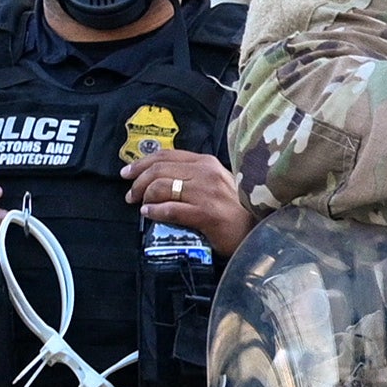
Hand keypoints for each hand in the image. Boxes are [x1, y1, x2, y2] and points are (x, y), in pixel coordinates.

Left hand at [122, 146, 250, 255]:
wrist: (257, 231)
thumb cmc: (236, 209)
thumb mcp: (217, 183)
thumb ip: (193, 177)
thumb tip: (162, 179)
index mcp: (206, 162)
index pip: (166, 156)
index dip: (142, 163)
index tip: (128, 173)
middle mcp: (206, 173)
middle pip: (159, 170)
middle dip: (138, 181)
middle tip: (130, 194)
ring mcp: (206, 193)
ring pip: (162, 187)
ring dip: (144, 196)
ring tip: (139, 205)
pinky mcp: (206, 214)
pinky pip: (171, 209)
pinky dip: (154, 211)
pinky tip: (148, 214)